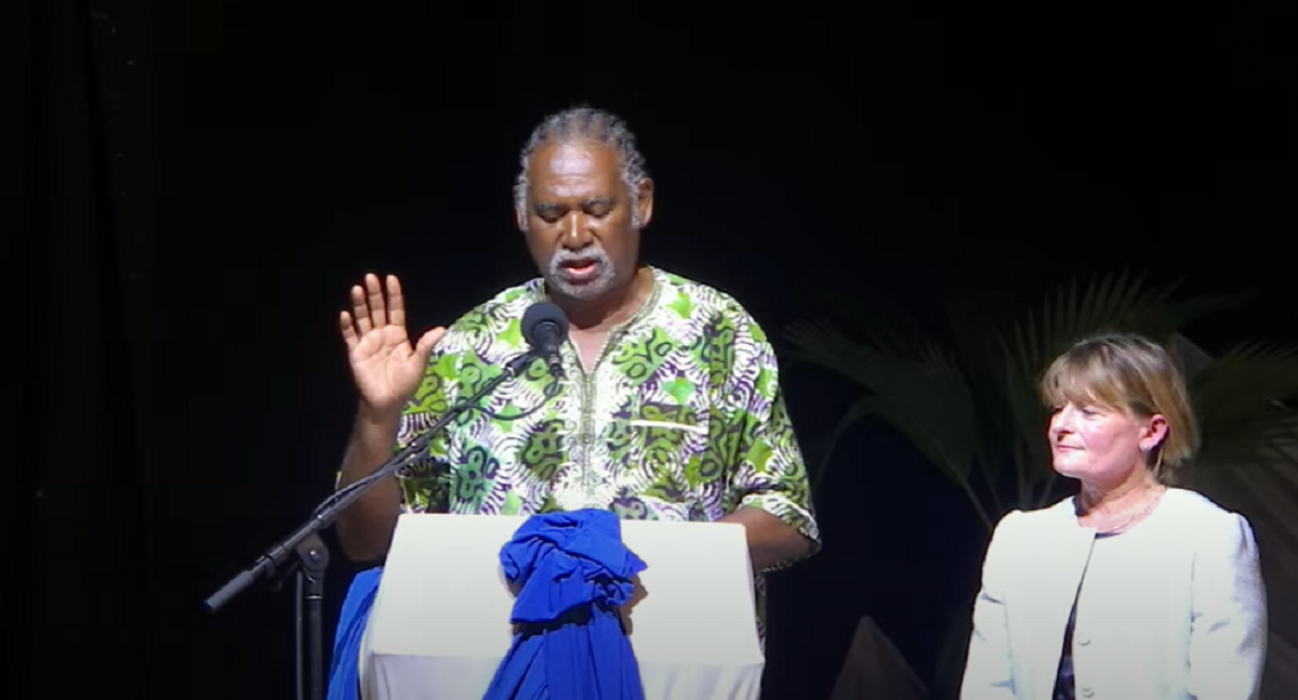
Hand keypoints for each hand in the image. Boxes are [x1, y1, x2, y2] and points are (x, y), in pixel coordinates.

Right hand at [340, 273, 444, 415]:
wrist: (387, 402)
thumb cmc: (404, 384)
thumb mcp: (418, 364)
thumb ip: (426, 346)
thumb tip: (442, 329)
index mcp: (397, 335)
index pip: (395, 310)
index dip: (393, 295)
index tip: (391, 279)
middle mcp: (382, 334)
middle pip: (377, 310)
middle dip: (374, 294)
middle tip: (371, 277)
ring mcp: (368, 342)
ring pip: (362, 319)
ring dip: (359, 304)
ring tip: (357, 288)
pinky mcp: (356, 353)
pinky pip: (350, 336)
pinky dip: (347, 326)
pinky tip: (345, 314)